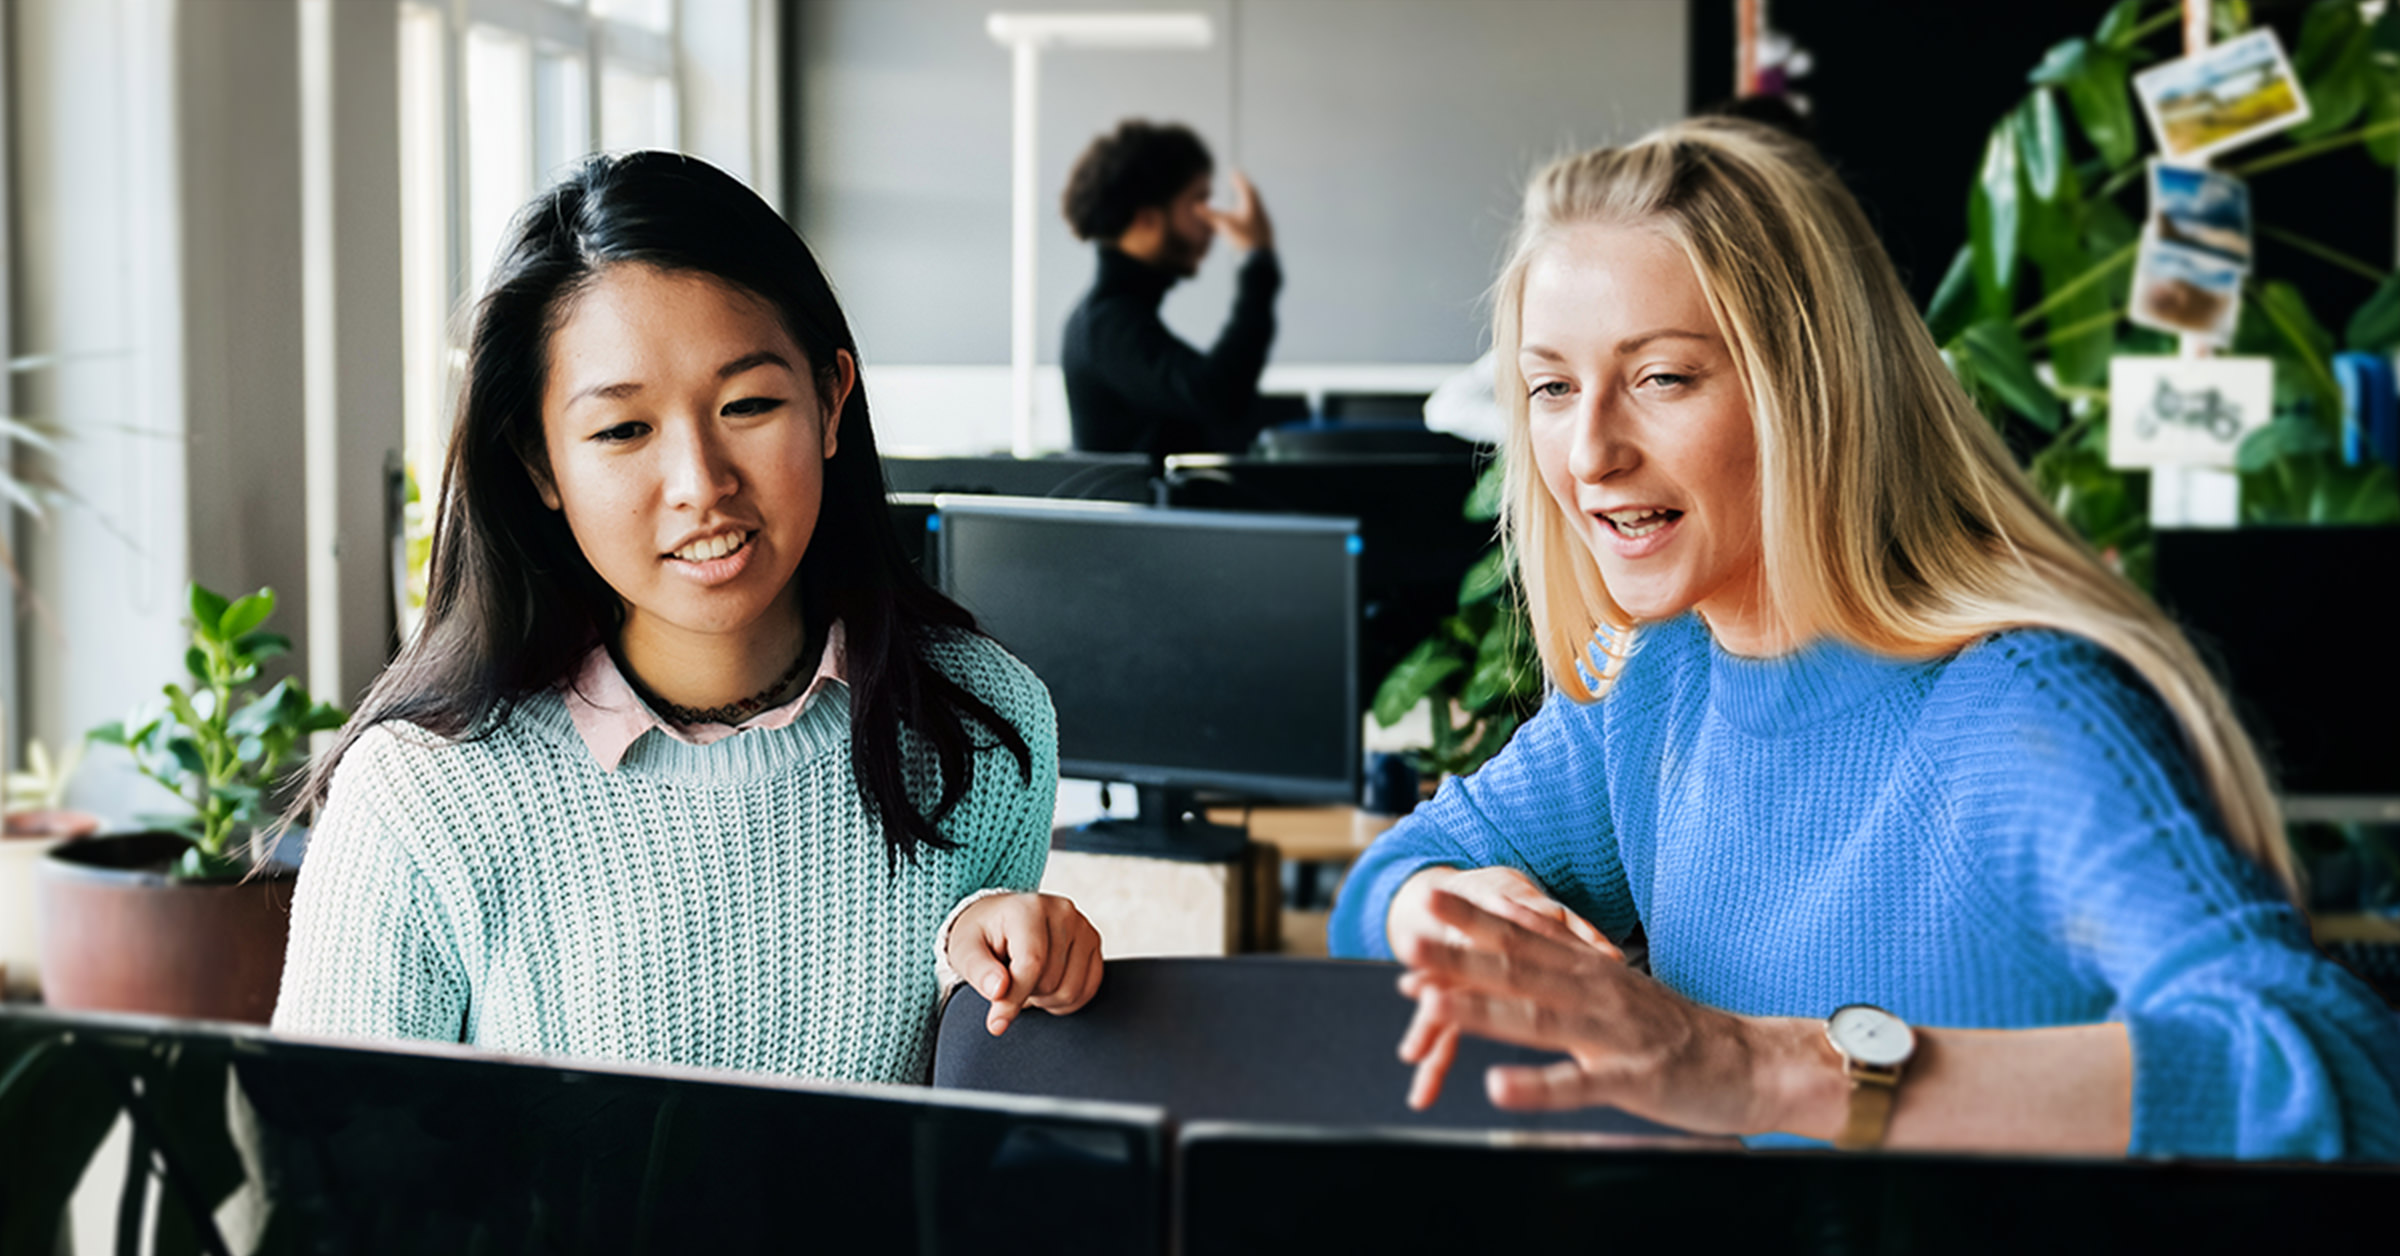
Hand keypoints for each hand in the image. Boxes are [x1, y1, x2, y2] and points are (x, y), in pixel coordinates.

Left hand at [946, 892, 1103, 1035]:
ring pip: (1071, 991)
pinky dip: (1065, 1000)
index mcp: (1028, 909)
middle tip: (1010, 981)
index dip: (1013, 999)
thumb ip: (979, 972)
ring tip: (1028, 981)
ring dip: (1045, 998)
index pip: (1031, 964)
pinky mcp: (1094, 942)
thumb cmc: (982, 935)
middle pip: (1051, 982)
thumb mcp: (965, 950)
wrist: (1000, 919)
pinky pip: (1087, 990)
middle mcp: (1062, 912)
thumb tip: (998, 991)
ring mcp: (1083, 926)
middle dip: (1026, 994)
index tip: (996, 1023)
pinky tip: (1047, 985)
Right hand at [1200, 171, 1273, 252]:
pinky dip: (1250, 211)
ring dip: (1247, 198)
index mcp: (1251, 205)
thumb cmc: (1243, 239)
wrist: (1260, 259)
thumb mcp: (1224, 225)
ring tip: (1240, 196)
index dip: (1237, 178)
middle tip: (1237, 179)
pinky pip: (1257, 215)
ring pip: (1256, 205)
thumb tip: (1195, 207)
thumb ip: (1209, 215)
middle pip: (1252, 194)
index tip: (1232, 170)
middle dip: (1243, 185)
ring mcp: (1264, 221)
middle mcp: (1260, 210)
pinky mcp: (1265, 231)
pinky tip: (1246, 218)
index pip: (1245, 187)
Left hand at [1396, 888, 1776, 1134]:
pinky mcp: (1633, 1079)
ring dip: (1482, 1008)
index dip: (1475, 918)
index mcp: (1590, 970)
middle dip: (1460, 952)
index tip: (1431, 896)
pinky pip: (1579, 1083)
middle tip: (1410, 937)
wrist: (1753, 1063)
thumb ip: (1565, 964)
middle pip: (1519, 967)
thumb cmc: (1675, 1030)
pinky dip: (1537, 1084)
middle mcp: (1595, 992)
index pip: (1525, 935)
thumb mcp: (1615, 986)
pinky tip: (1498, 1086)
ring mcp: (1612, 1034)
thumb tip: (1515, 932)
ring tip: (1433, 1002)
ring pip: (1538, 1017)